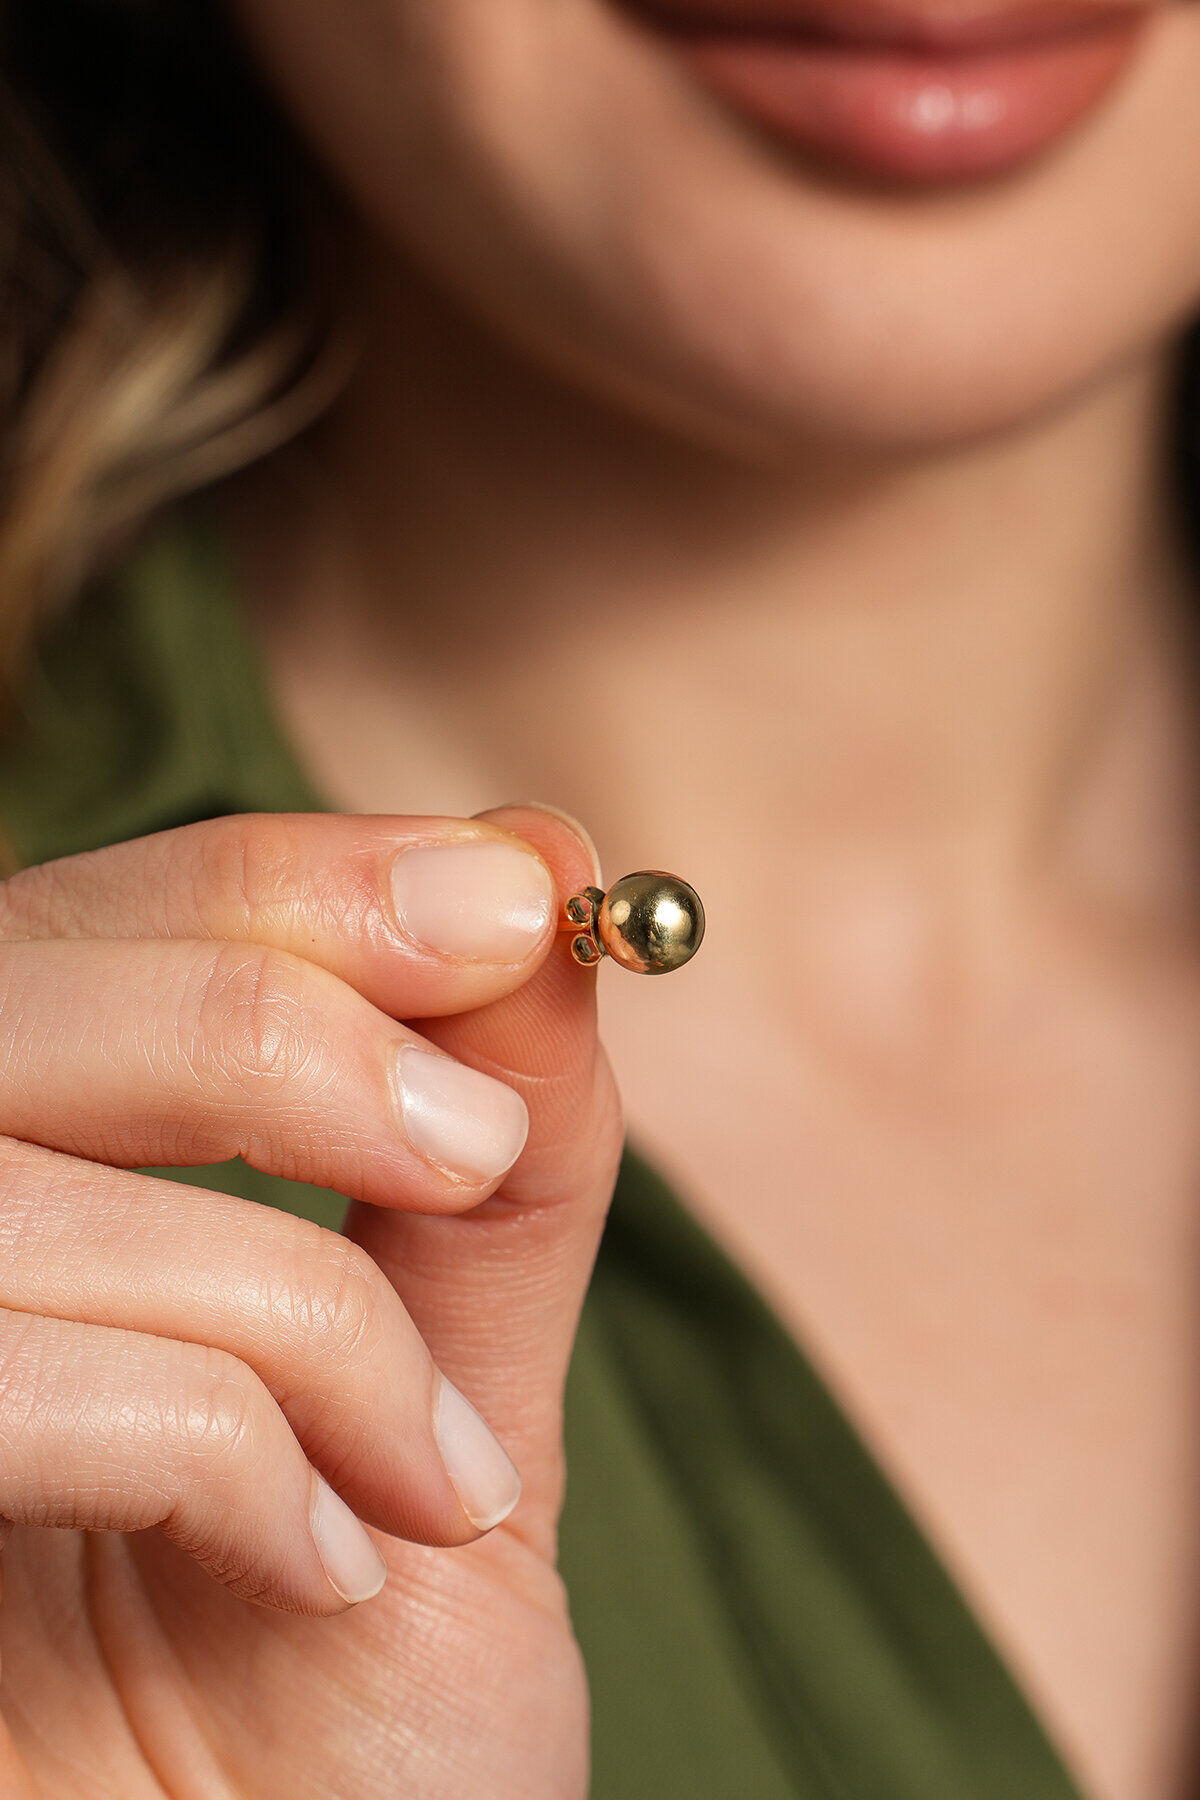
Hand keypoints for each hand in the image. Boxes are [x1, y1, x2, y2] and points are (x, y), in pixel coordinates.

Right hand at [0, 806, 621, 1798]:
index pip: (104, 914)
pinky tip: (324, 1564)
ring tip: (435, 1471)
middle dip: (281, 1027)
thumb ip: (499, 1173)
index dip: (304, 877)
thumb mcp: (468, 1416)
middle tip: (474, 1148)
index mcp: (51, 1190)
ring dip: (298, 1310)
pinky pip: (5, 1371)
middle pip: (15, 981)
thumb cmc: (362, 1741)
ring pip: (13, 1183)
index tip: (517, 900)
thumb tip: (539, 876)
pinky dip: (219, 1445)